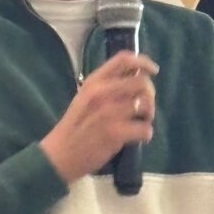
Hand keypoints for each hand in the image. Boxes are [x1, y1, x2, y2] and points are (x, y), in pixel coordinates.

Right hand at [40, 51, 157, 183]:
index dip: (143, 62)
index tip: (153, 70)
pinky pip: (145, 128)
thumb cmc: (75, 125)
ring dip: (149, 114)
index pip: (123, 59)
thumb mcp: (85, 96)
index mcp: (94, 81)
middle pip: (142, 82)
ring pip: (146, 105)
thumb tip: (135, 77)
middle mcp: (102, 92)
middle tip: (145, 106)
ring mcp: (109, 112)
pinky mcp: (116, 133)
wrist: (60, 154)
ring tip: (141, 122)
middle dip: (150, 94)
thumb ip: (107, 85)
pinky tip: (139, 137)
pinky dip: (146, 134)